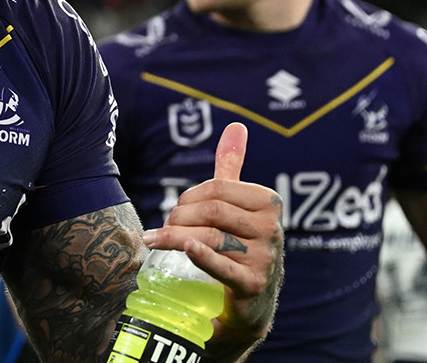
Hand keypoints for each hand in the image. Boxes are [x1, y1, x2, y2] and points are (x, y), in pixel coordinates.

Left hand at [145, 122, 282, 335]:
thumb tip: (236, 126)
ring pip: (211, 236)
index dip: (189, 197)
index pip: (218, 188)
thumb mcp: (238, 204)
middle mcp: (272, 228)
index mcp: (269, 202)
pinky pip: (224, 266)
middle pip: (212, 212)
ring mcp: (265, 258)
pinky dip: (203, 256)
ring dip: (175, 236)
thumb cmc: (239, 243)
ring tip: (154, 240)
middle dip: (179, 217)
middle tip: (162, 227)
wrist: (250, 301)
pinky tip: (187, 248)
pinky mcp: (253, 285)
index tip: (175, 209)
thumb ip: (233, 166)